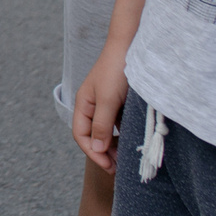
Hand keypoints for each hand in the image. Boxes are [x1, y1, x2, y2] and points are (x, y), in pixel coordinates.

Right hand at [71, 43, 130, 171]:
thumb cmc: (117, 71)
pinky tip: (134, 141)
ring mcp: (107, 104)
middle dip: (103, 153)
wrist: (132, 47)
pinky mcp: (121, 103)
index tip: (109, 167)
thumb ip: (101, 125)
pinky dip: (124, 135)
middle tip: (119, 169)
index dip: (93, 152)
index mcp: (83, 104)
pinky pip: (119, 124)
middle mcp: (93, 106)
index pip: (81, 135)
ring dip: (114, 146)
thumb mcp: (108, 100)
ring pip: (107, 131)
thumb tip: (96, 149)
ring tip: (127, 159)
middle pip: (93, 135)